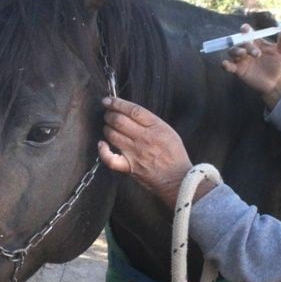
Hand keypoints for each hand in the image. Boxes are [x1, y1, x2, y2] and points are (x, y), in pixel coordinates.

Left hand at [98, 97, 213, 207]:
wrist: (178, 180)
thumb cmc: (175, 156)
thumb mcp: (169, 132)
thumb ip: (152, 123)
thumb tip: (132, 114)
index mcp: (156, 127)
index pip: (133, 110)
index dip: (117, 103)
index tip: (108, 101)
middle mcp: (144, 138)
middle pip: (119, 121)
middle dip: (109, 115)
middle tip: (108, 115)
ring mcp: (135, 153)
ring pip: (112, 135)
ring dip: (107, 128)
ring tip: (108, 127)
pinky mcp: (129, 167)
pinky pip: (110, 159)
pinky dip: (103, 151)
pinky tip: (102, 144)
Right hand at [221, 24, 280, 108]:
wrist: (275, 82)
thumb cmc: (277, 65)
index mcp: (256, 42)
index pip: (247, 32)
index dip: (245, 29)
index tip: (246, 30)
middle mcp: (246, 48)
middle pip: (240, 41)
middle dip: (246, 45)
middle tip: (257, 54)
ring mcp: (241, 59)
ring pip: (232, 51)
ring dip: (236, 51)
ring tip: (243, 54)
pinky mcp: (238, 70)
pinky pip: (228, 66)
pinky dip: (225, 65)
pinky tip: (225, 64)